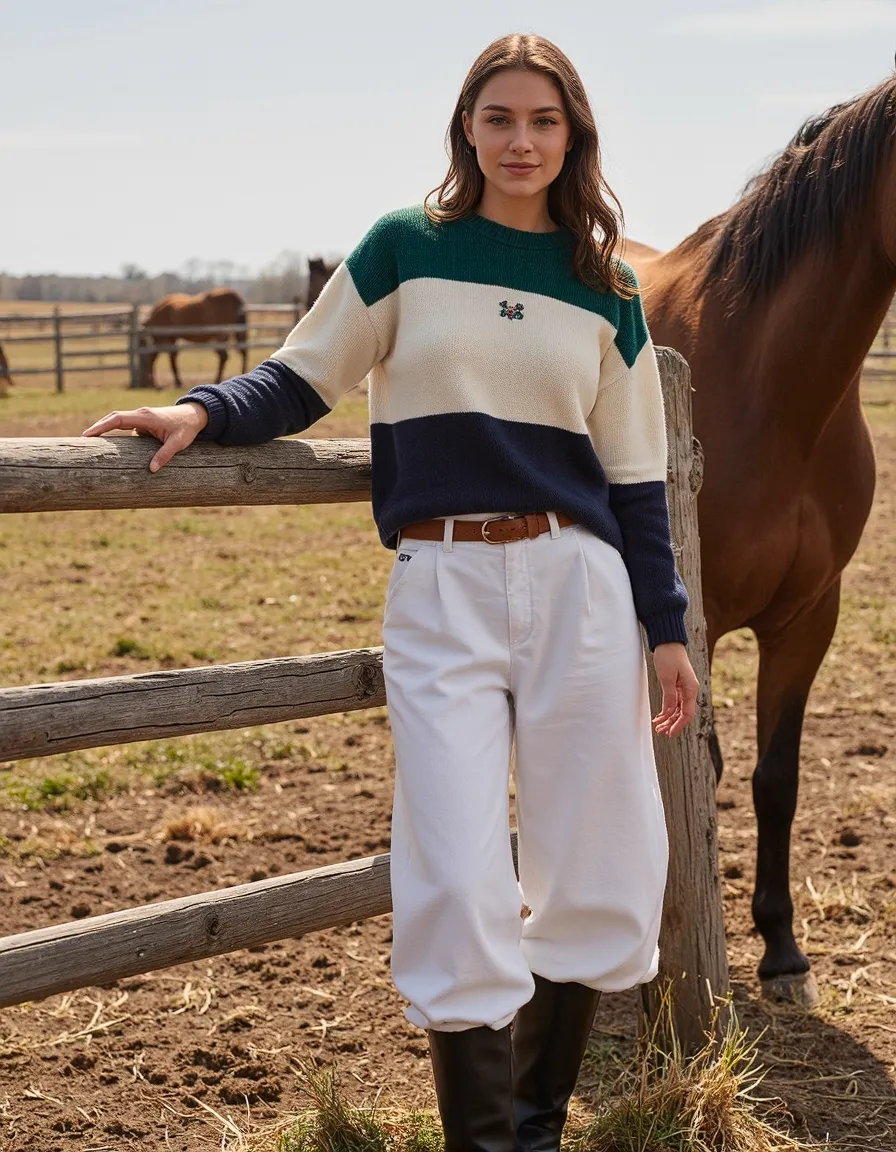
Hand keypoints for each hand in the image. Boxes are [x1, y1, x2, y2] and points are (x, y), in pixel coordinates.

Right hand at [81, 402, 208, 472]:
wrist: (194, 416)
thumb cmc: (186, 428)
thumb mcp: (178, 443)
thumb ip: (165, 455)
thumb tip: (151, 470)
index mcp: (145, 417)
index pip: (117, 419)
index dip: (101, 426)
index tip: (87, 434)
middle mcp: (140, 414)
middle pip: (112, 418)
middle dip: (97, 428)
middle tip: (82, 440)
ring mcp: (140, 417)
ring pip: (117, 421)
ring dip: (104, 429)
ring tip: (89, 442)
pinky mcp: (142, 422)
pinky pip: (124, 426)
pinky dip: (113, 432)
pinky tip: (107, 443)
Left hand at [651, 642, 698, 737]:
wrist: (668, 642)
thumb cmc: (668, 657)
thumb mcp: (667, 678)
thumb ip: (669, 696)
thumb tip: (669, 713)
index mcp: (691, 689)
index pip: (687, 714)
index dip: (678, 725)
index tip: (669, 734)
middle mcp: (690, 690)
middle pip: (683, 714)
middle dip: (672, 724)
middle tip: (659, 731)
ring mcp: (684, 689)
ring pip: (678, 709)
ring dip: (668, 718)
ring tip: (657, 726)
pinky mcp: (678, 686)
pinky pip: (674, 702)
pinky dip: (667, 710)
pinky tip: (659, 716)